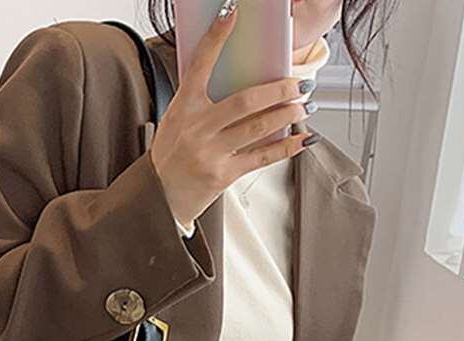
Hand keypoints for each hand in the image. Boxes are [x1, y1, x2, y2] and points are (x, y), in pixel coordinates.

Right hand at [150, 6, 317, 226]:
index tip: (231, 13)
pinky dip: (285, 148)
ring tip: (304, 107)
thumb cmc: (171, 157)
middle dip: (279, 90)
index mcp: (183, 109)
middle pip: (245, 101)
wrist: (159, 198)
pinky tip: (302, 139)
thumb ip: (201, 103)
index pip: (200, 65)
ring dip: (287, 115)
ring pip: (258, 128)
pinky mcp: (222, 175)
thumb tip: (241, 83)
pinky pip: (261, 158)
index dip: (216, 37)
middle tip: (298, 84)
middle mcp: (197, 129)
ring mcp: (210, 153)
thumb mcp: (176, 122)